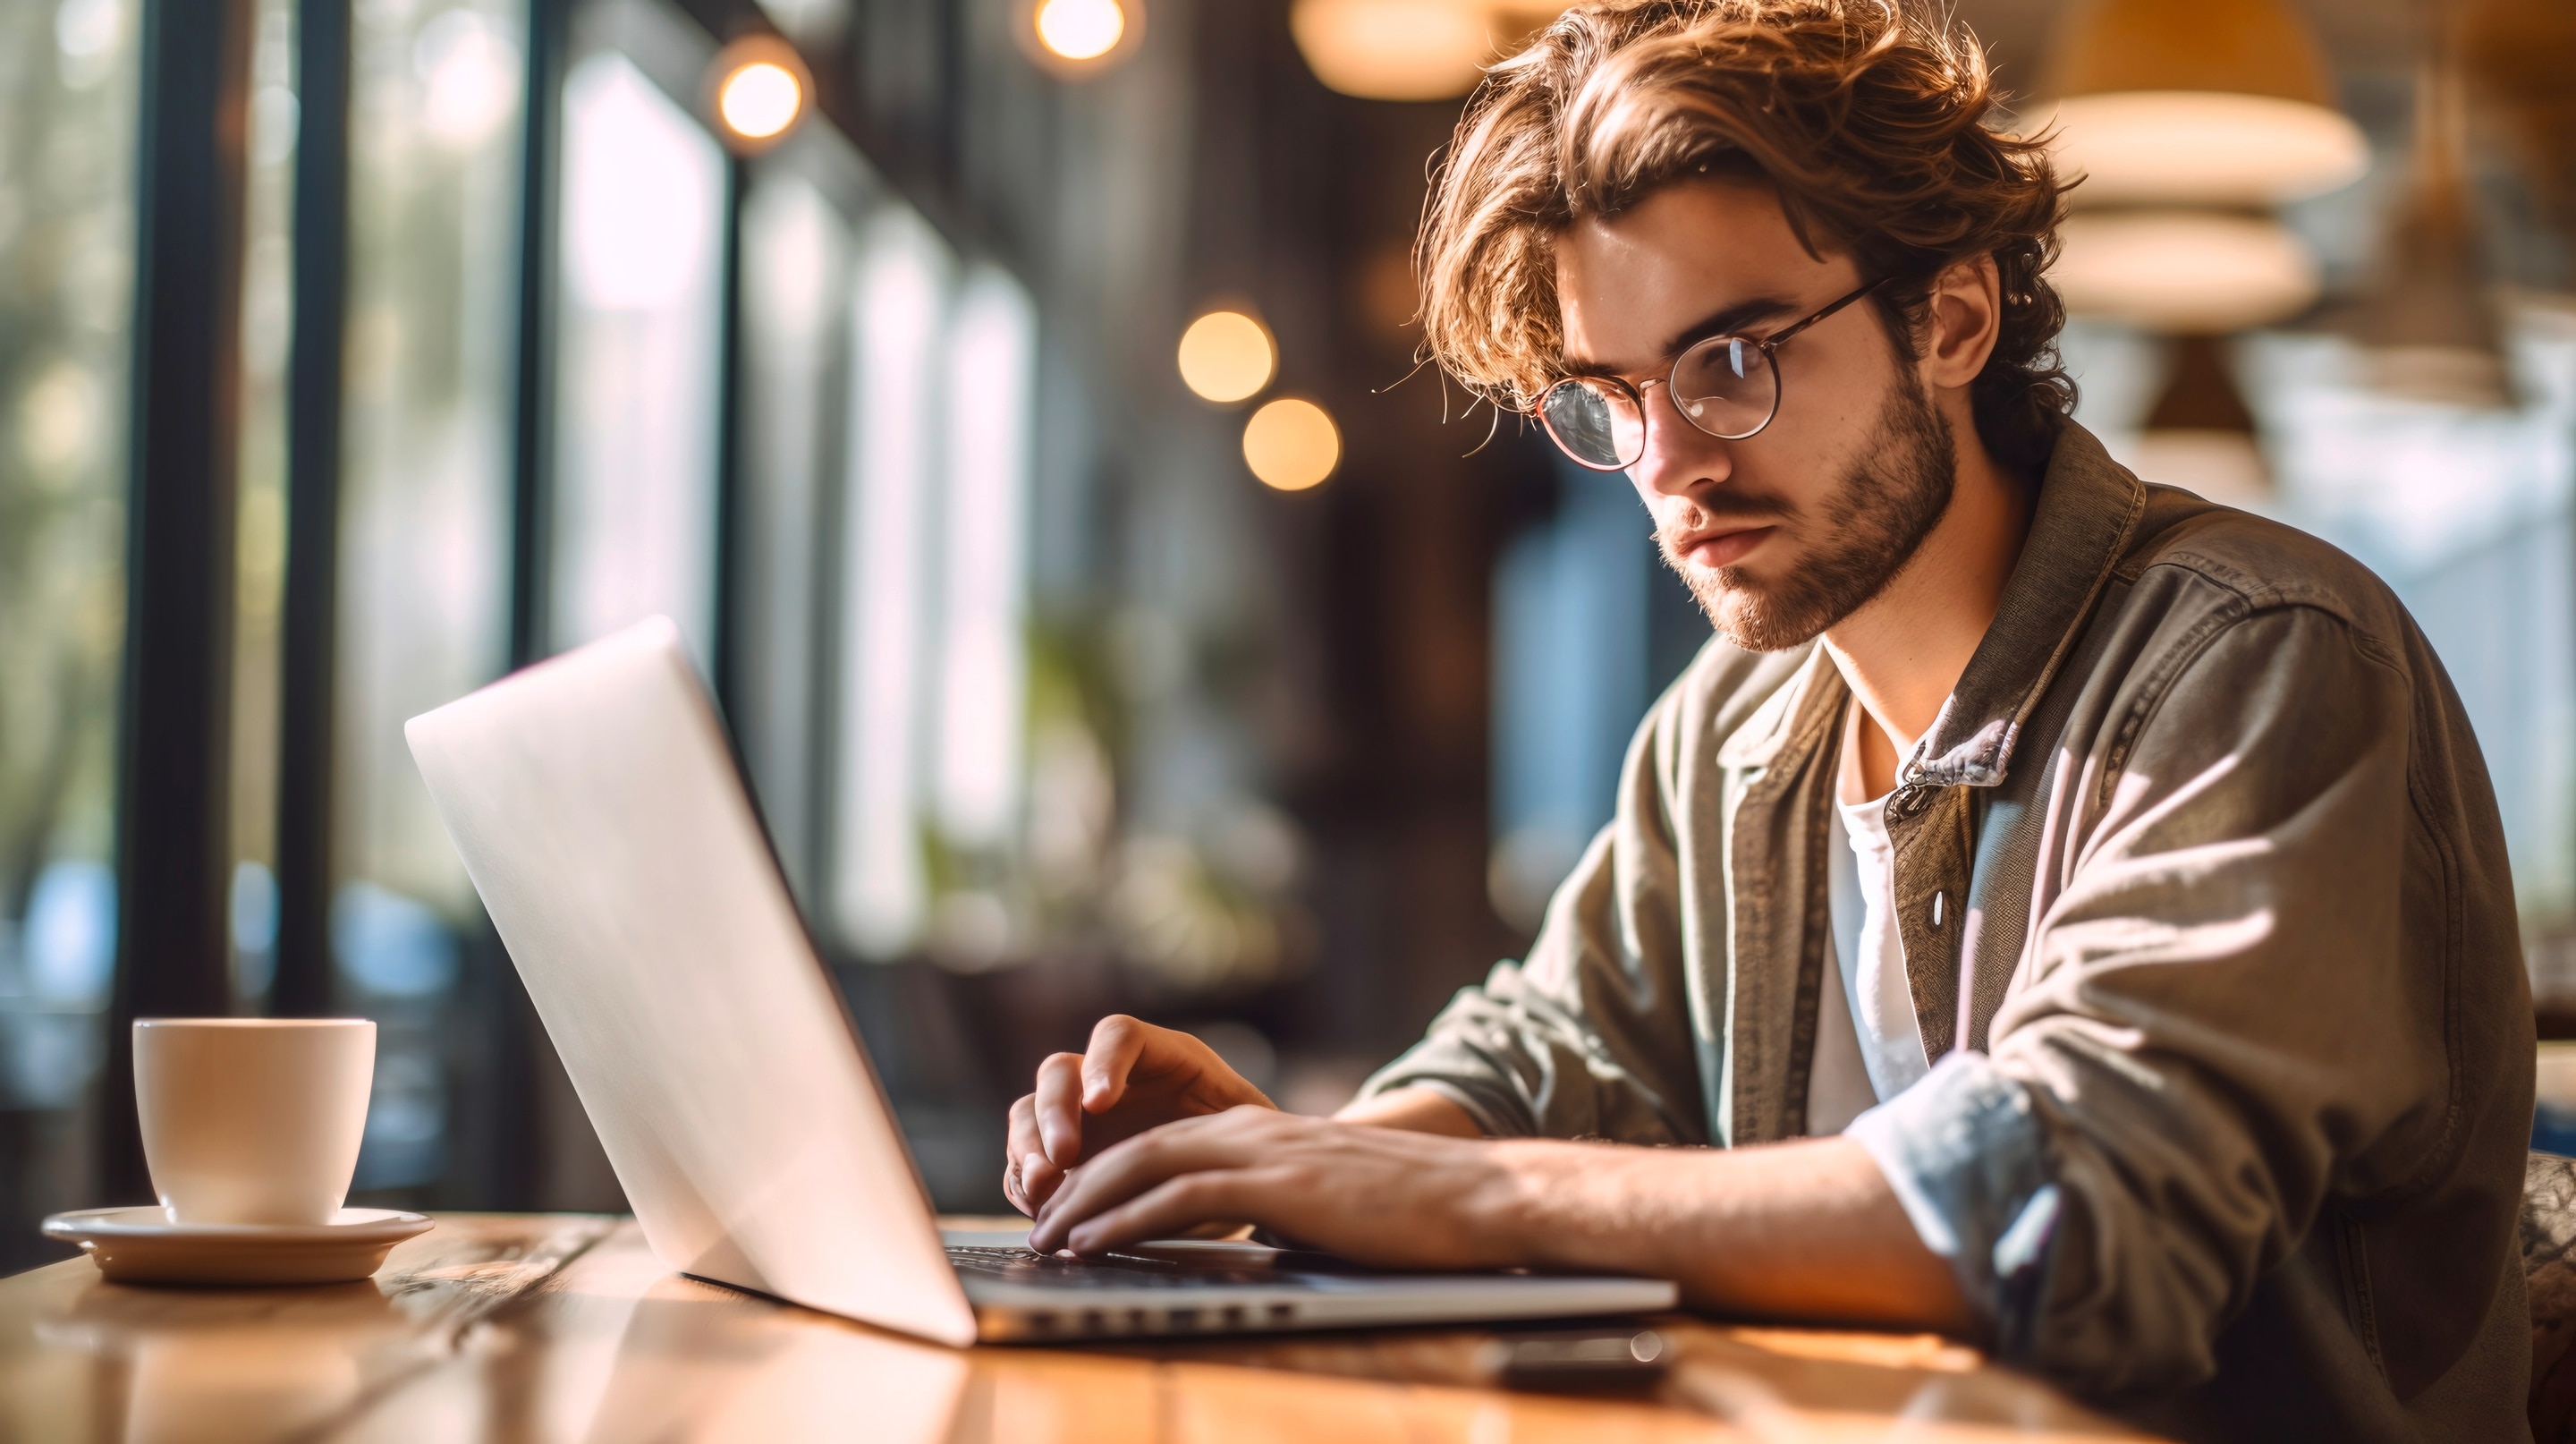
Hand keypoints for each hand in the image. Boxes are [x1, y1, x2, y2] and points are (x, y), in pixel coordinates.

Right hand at [1004, 1015, 1274, 1216]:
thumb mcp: (1249, 1131)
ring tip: (1042, 1187)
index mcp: (1158, 1057)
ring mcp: (1076, 1120)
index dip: (1104, 1063)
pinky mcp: (1058, 1163)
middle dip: (1054, 1113)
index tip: (1102, 1102)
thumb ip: (1229, 1127)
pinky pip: (1021, 1165)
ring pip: (1028, 1114)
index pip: (1117, 1036)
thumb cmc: (1246, 1150)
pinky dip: (1022, 1185)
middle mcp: (1107, 1081)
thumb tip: (1207, 1148)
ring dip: (1026, 1148)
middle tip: (1063, 1156)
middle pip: (1059, 1073)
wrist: (1234, 1186)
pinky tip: (1039, 1210)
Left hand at [1025, 1107, 1519, 1266]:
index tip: (1069, 1215)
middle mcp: (1249, 1130)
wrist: (1473, 1196)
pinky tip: (1094, 1242)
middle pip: (1137, 1149)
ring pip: (1144, 1165)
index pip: (1161, 1147)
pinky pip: (1178, 1197)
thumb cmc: (1410, 1212)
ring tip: (1048, 1239)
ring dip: (1086, 1204)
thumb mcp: (1325, 1203)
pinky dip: (1125, 1219)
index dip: (1106, 1179)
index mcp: (1259, 1133)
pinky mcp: (1273, 1183)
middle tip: (1038, 1228)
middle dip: (1079, 1189)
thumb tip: (1249, 1242)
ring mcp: (1260, 1151)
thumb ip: (1278, 1209)